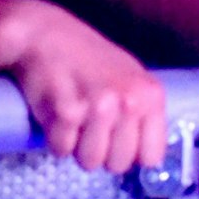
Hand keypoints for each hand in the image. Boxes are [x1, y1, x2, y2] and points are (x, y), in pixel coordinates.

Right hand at [0, 0, 167, 173]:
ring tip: (75, 121)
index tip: (118, 147)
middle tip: (90, 129)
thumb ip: (143, 112)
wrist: (47, 34)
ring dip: (78, 148)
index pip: (152, 156)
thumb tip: (147, 157)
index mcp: (151, 95)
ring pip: (90, 162)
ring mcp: (99, 108)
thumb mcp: (131, 78)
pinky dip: (56, 140)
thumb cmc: (90, 59)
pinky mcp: (66, 113)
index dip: (132, 157)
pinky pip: (62, 150)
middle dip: (102, 154)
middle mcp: (129, 102)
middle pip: (118, 164)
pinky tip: (57, 116)